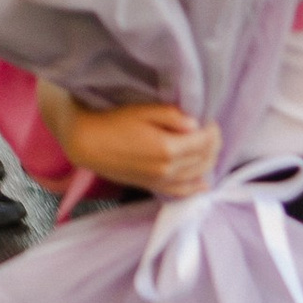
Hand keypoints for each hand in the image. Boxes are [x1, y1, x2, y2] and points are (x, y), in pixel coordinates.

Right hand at [64, 99, 221, 197]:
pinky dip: (196, 187)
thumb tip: (195, 124)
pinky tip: (202, 183)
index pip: (205, 141)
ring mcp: (161, 180)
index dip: (212, 129)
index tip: (210, 119)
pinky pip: (181, 191)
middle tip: (211, 131)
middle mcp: (169, 169)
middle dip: (214, 144)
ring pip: (197, 174)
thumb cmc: (114, 122)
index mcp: (169, 148)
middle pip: (205, 158)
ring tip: (208, 148)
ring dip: (208, 161)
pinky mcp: (152, 186)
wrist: (88, 144)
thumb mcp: (144, 111)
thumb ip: (173, 117)